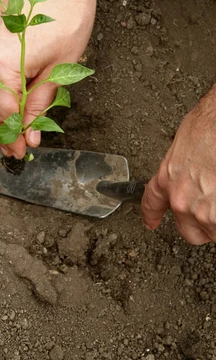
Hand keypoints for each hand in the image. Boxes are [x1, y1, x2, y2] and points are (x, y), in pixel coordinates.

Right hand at [0, 0, 96, 158]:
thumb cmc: (68, 14)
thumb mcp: (61, 66)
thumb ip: (40, 103)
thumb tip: (31, 133)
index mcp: (3, 62)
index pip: (4, 112)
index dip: (12, 136)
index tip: (19, 153)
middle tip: (11, 149)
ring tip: (8, 131)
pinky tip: (4, 102)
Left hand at [142, 87, 215, 243]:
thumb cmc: (209, 127)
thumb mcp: (185, 145)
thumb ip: (184, 166)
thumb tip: (193, 168)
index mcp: (167, 178)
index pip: (152, 203)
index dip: (151, 215)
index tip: (150, 222)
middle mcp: (181, 200)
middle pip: (189, 231)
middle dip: (203, 224)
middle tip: (213, 208)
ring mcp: (203, 212)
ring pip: (213, 232)